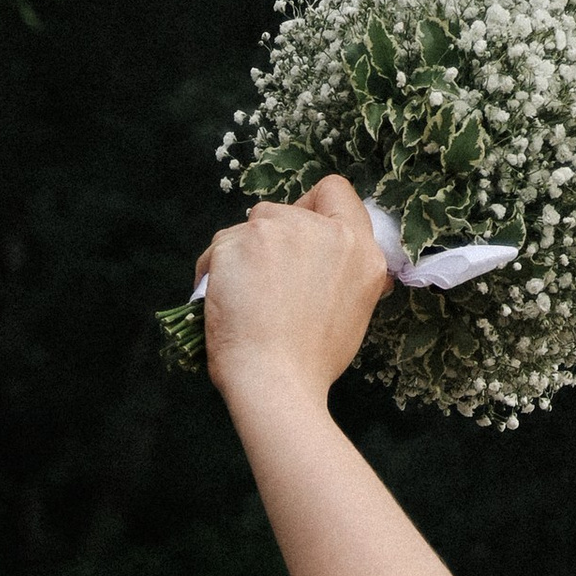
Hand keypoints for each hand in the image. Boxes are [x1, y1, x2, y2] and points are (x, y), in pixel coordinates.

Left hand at [196, 178, 387, 408]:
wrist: (275, 383)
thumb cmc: (311, 363)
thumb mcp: (354, 312)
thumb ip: (344, 274)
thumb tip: (334, 265)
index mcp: (360, 251)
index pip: (336, 193)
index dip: (313, 207)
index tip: (299, 236)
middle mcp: (325, 232)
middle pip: (286, 210)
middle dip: (271, 240)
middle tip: (266, 284)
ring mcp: (281, 231)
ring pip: (250, 226)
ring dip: (242, 254)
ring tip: (243, 300)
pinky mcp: (241, 240)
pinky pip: (220, 247)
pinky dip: (215, 272)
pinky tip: (222, 304)